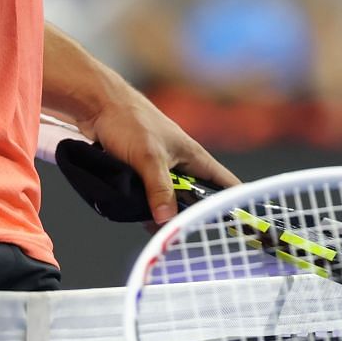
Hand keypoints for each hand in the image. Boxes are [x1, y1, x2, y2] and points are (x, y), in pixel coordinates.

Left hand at [71, 76, 238, 225]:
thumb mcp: (149, 158)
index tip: (243, 227)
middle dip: (191, 216)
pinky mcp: (142, 176)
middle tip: (187, 234)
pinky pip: (150, 200)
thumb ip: (160, 188)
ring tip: (157, 226)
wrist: (98, 106)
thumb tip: (168, 219)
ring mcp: (161, 171)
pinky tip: (139, 217)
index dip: (235, 204)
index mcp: (194, 157)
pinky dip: (146, 209)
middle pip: (196, 200)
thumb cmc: (130, 120)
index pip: (225, 184)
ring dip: (164, 214)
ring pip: (170, 202)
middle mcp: (181, 166)